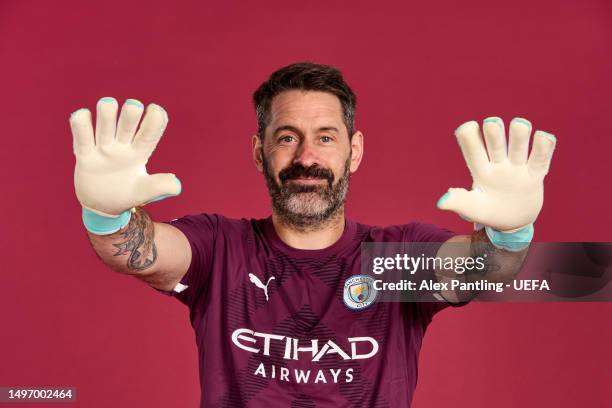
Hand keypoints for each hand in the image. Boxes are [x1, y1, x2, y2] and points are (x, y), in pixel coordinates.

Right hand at [71, 97, 180, 216]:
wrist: (102, 206)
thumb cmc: (127, 194)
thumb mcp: (144, 192)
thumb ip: (159, 187)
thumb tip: (177, 186)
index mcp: (140, 152)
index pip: (148, 134)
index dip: (154, 122)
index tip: (156, 110)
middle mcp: (122, 146)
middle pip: (126, 126)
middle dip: (130, 114)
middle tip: (134, 106)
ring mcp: (103, 149)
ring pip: (104, 127)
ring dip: (106, 115)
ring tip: (108, 103)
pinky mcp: (85, 156)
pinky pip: (82, 138)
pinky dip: (80, 125)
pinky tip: (83, 115)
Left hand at [437, 117, 555, 231]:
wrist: (513, 221)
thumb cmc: (488, 211)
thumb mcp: (473, 209)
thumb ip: (460, 202)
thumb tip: (441, 202)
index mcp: (481, 170)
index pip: (473, 152)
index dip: (470, 138)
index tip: (468, 127)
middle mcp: (499, 164)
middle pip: (496, 145)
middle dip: (494, 133)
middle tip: (491, 123)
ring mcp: (518, 167)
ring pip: (519, 147)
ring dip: (519, 135)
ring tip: (519, 124)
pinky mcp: (535, 174)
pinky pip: (540, 159)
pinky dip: (544, 148)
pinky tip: (543, 136)